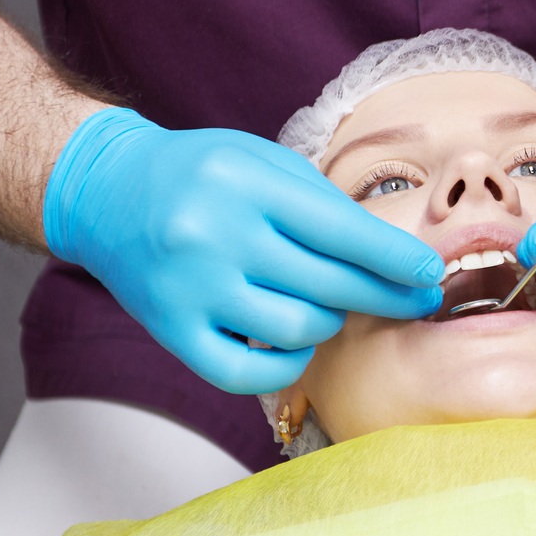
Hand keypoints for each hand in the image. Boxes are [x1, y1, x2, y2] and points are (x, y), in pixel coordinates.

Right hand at [43, 109, 444, 393]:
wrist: (105, 190)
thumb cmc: (201, 174)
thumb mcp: (261, 162)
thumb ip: (320, 204)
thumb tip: (393, 256)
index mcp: (244, 183)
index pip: (341, 230)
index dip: (395, 258)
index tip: (430, 273)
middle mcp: (215, 236)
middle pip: (329, 283)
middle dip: (387, 295)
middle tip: (417, 299)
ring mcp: (190, 289)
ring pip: (298, 329)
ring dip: (330, 323)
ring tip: (330, 305)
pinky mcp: (171, 331)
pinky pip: (248, 373)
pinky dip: (287, 364)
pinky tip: (295, 343)